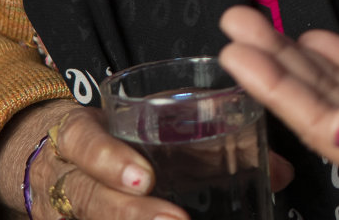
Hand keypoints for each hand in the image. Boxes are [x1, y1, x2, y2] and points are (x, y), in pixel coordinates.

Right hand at [0, 99, 292, 219]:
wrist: (57, 158)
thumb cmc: (120, 138)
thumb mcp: (153, 127)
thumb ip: (208, 144)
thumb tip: (281, 171)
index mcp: (82, 133)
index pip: (83, 139)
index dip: (109, 158)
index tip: (145, 176)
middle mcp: (64, 175)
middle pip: (86, 196)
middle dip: (128, 212)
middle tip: (174, 219)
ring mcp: (63, 207)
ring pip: (87, 215)